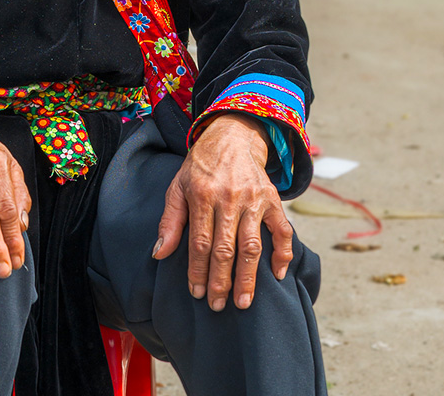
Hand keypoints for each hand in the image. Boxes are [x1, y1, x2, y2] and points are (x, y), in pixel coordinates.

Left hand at [152, 114, 292, 311]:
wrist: (232, 136)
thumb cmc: (200, 166)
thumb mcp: (177, 185)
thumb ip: (170, 220)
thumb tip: (159, 254)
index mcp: (202, 194)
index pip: (200, 241)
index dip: (197, 270)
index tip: (195, 292)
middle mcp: (229, 198)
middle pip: (225, 248)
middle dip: (221, 281)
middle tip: (217, 306)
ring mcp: (254, 199)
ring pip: (252, 245)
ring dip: (248, 277)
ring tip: (243, 303)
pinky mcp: (273, 200)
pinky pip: (282, 231)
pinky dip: (283, 255)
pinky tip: (277, 276)